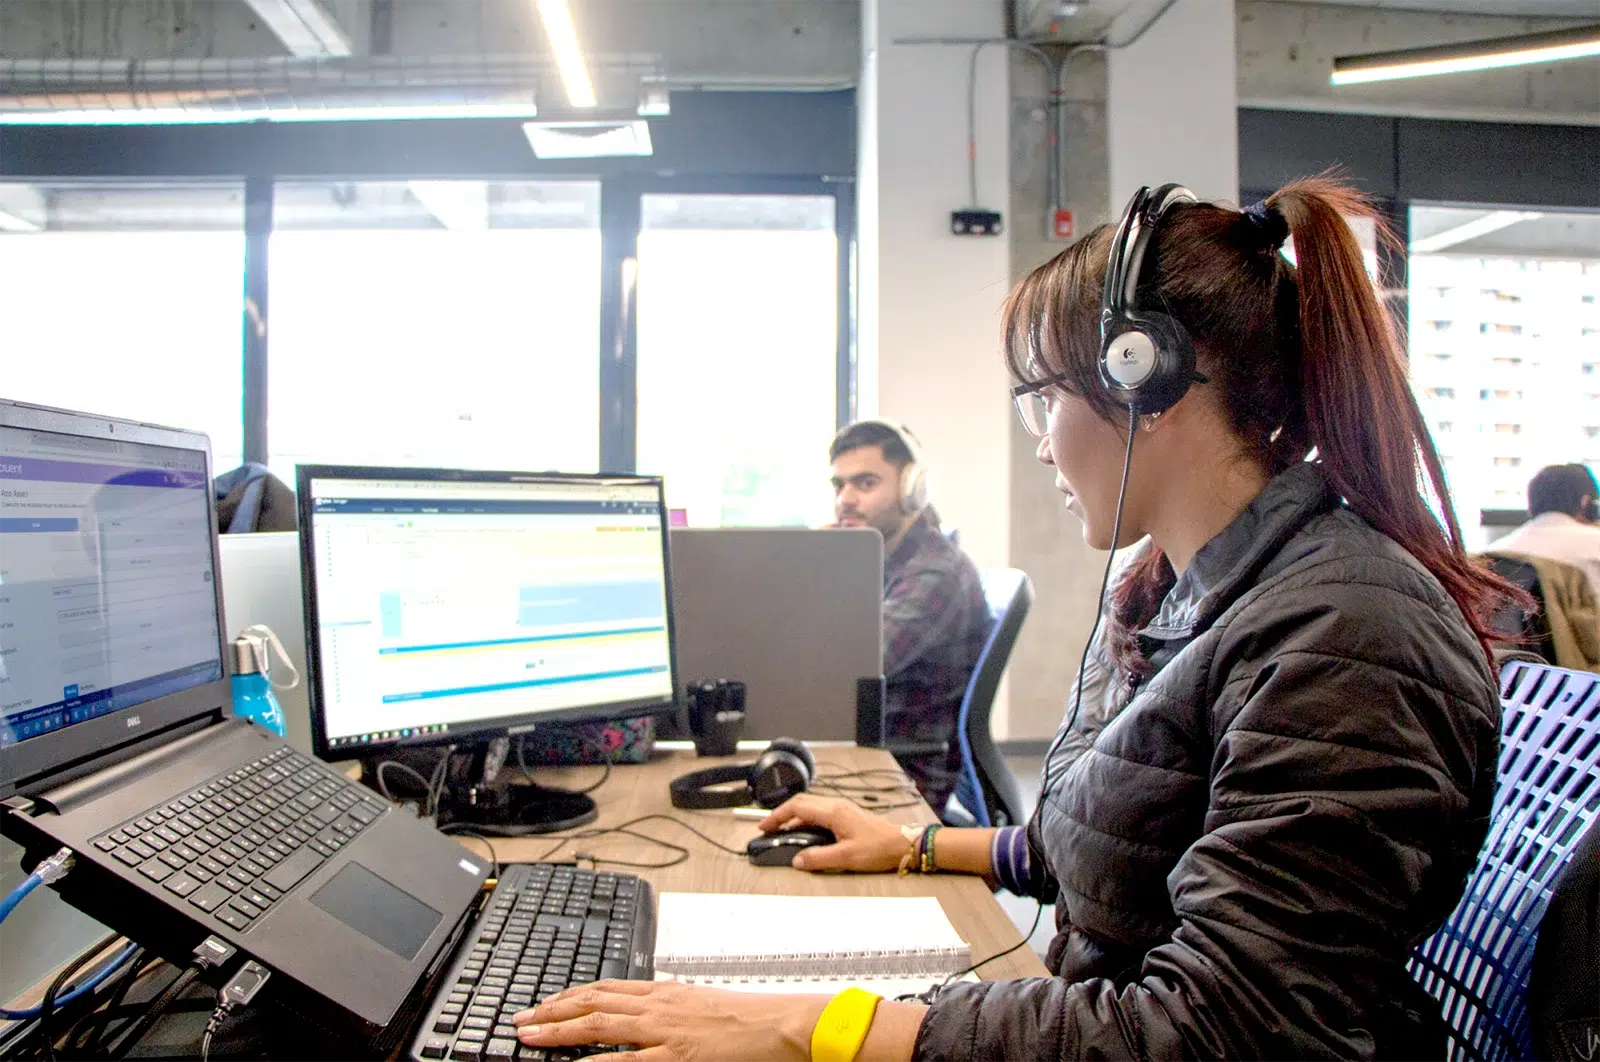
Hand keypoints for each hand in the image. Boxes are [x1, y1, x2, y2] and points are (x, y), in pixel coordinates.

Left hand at [513, 979, 826, 1061]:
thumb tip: (649, 999)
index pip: (604, 987)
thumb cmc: (749, 1017)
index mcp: (665, 992)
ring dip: (560, 1031)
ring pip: (600, 1025)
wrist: (782, 1025)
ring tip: (530, 1038)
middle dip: (551, 1012)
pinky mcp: (677, 1057)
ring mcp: (665, 1032)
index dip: (568, 996)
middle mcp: (659, 1006)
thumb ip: (671, 1002)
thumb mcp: (702, 1001)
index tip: (543, 1004)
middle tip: (521, 1021)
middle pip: (593, 1003)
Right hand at [759, 793, 909, 871]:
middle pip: (801, 804)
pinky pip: (820, 815)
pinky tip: (804, 836)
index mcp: (833, 811)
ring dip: (794, 819)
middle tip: (769, 829)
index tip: (764, 827)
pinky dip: (807, 823)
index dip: (777, 816)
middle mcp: (836, 806)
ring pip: (811, 809)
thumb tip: (797, 860)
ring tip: (782, 834)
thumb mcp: (846, 857)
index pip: (797, 807)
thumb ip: (819, 858)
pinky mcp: (847, 817)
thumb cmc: (879, 848)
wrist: (903, 844)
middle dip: (782, 815)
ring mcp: (842, 810)